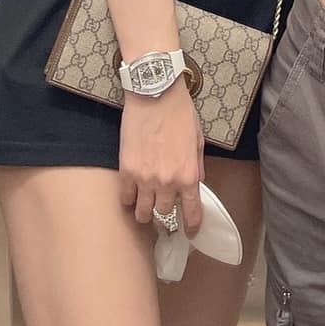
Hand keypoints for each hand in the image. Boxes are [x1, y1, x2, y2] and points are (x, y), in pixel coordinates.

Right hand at [118, 82, 204, 236]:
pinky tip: (132, 194)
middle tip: (163, 205)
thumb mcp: (197, 140)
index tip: (190, 231)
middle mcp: (168, 182)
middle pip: (165, 214)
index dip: (192, 227)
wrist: (155, 94)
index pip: (192, 213)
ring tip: (145, 205)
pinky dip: (129, 199)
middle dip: (165, 211)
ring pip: (143, 213)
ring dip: (145, 211)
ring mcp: (146, 179)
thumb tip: (196, 183)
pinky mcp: (127, 171)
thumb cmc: (179, 113)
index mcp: (189, 175)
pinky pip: (126, 198)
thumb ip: (197, 165)